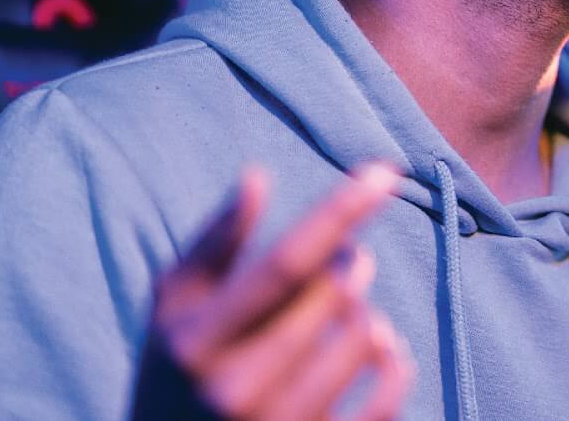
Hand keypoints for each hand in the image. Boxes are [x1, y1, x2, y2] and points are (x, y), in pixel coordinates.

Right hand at [131, 164, 413, 420]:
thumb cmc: (175, 376)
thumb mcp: (174, 313)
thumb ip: (213, 245)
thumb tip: (257, 176)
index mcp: (196, 344)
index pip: (285, 264)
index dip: (339, 212)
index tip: (385, 171)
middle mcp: (234, 390)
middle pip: (331, 299)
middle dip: (351, 262)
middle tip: (350, 258)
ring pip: (362, 342)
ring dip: (368, 312)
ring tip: (352, 308)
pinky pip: (384, 402)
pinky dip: (394, 364)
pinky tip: (383, 347)